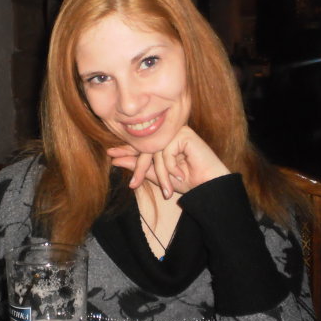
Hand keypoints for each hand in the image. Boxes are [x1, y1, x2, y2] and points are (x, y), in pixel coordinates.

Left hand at [107, 126, 229, 198]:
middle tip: (133, 184)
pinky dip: (171, 166)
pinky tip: (181, 174)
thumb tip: (115, 159)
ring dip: (161, 173)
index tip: (111, 155)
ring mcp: (176, 131)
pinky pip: (166, 151)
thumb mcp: (157, 175)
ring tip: (168, 190)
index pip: (141, 144)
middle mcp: (168, 133)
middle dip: (140, 168)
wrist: (208, 185)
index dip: (126, 150)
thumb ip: (139, 166)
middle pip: (145, 146)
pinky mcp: (184, 133)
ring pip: (155, 151)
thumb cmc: (187, 180)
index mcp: (162, 139)